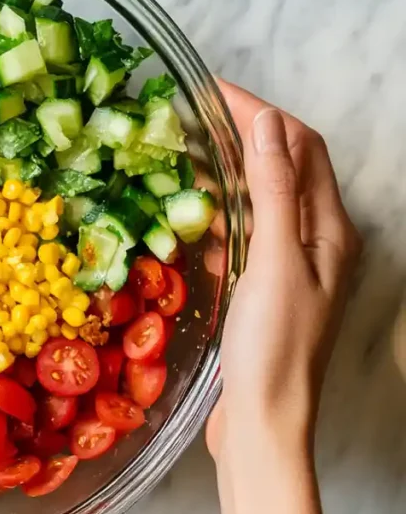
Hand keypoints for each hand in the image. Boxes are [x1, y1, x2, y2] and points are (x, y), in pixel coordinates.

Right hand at [207, 80, 360, 460]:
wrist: (263, 422)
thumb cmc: (273, 346)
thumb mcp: (274, 261)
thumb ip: (274, 191)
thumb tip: (266, 125)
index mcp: (329, 229)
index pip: (300, 147)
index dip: (260, 112)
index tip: (211, 91)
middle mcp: (316, 241)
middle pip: (284, 167)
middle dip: (244, 133)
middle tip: (191, 115)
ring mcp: (289, 266)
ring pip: (262, 199)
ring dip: (229, 171)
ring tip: (183, 152)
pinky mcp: (263, 289)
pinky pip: (244, 234)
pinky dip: (220, 213)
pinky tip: (189, 214)